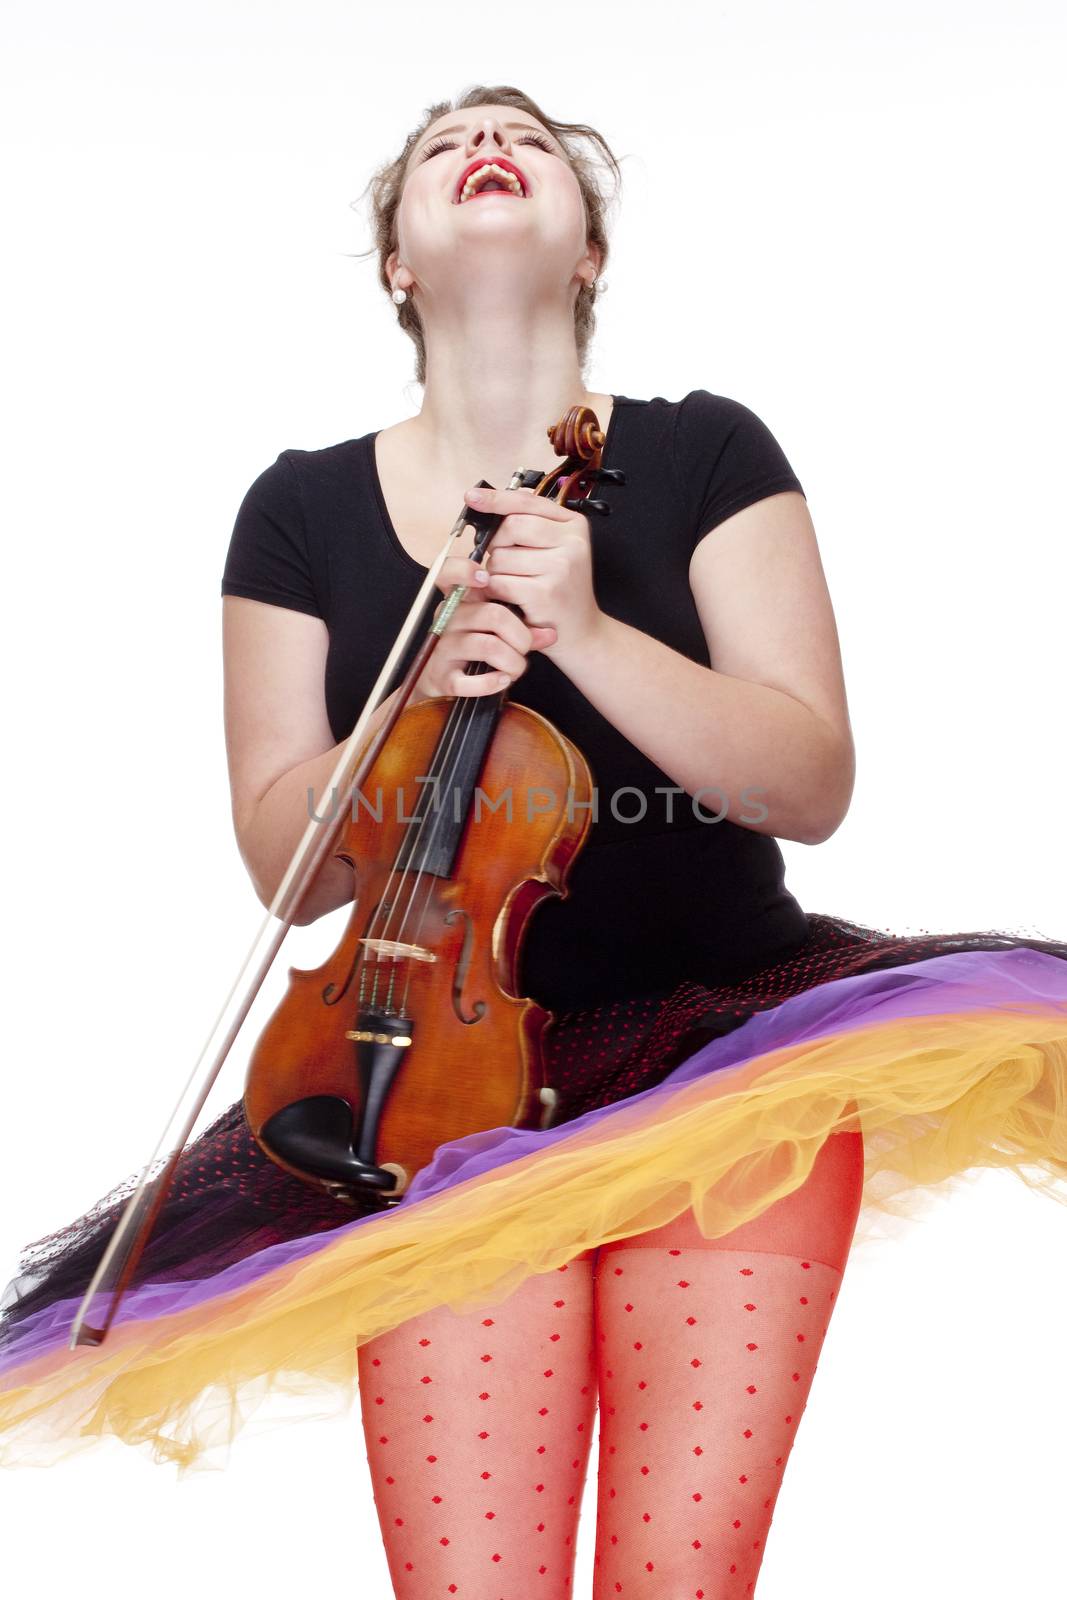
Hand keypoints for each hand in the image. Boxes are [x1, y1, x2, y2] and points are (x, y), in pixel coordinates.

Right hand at [412, 544, 557, 699]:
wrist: (445, 681)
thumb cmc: (476, 648)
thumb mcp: (499, 631)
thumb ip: (523, 627)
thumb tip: (550, 634)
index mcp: (459, 601)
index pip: (448, 572)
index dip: (464, 569)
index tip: (486, 578)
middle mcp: (447, 620)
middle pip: (492, 614)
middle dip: (521, 637)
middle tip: (525, 649)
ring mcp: (442, 648)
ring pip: (488, 646)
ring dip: (512, 662)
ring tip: (516, 669)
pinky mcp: (441, 677)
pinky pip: (469, 681)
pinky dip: (491, 683)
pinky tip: (502, 681)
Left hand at [460, 484, 603, 665]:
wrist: (582, 633)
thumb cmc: (561, 591)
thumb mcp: (555, 551)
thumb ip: (531, 527)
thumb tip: (487, 504)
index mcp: (574, 525)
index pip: (528, 502)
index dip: (496, 499)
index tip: (473, 497)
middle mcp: (572, 542)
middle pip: (510, 527)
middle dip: (497, 545)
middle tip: (507, 564)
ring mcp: (560, 567)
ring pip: (500, 557)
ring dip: (496, 573)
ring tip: (515, 586)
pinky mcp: (545, 593)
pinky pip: (500, 582)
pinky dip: (496, 592)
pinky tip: (510, 600)